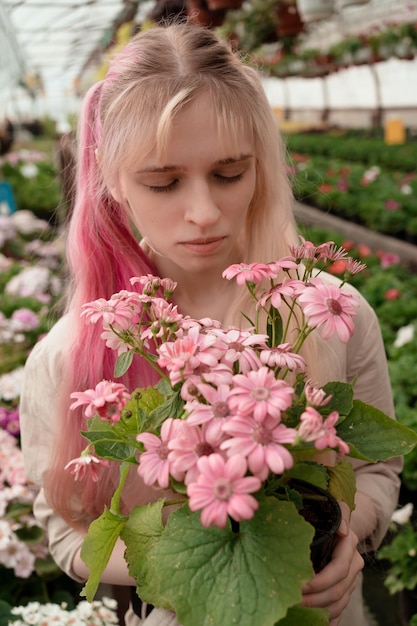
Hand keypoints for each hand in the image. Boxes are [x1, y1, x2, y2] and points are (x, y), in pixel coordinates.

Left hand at [300, 501, 363, 625]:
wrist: (339, 524)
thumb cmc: (329, 513)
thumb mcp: (335, 506)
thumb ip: (341, 511)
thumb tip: (343, 530)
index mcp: (349, 547)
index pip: (338, 570)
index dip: (320, 580)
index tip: (300, 585)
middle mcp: (353, 566)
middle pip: (337, 591)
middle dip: (315, 599)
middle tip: (293, 600)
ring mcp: (350, 580)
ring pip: (339, 603)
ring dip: (319, 610)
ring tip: (297, 609)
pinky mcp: (345, 590)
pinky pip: (339, 610)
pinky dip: (328, 618)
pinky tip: (315, 622)